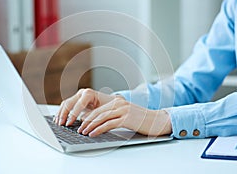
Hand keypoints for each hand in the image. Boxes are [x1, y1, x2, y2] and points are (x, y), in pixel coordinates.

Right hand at [54, 88, 116, 125]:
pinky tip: (58, 119)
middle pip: (69, 103)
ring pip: (65, 104)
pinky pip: (65, 105)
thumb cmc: (108, 107)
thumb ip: (92, 116)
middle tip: (61, 124)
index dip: (73, 114)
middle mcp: (82, 93)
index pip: (78, 104)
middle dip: (64, 114)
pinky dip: (61, 113)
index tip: (69, 123)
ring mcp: (78, 96)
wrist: (111, 102)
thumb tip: (82, 121)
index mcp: (89, 94)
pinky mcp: (76, 100)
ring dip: (60, 114)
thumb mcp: (103, 111)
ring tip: (58, 123)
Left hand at [55, 88, 171, 136]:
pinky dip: (98, 129)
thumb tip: (100, 123)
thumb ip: (114, 116)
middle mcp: (119, 104)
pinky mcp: (126, 118)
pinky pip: (108, 124)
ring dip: (90, 126)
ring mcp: (123, 110)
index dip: (88, 116)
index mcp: (117, 102)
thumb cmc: (141, 120)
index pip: (98, 109)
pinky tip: (92, 134)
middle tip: (78, 129)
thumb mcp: (126, 115)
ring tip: (83, 132)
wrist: (157, 121)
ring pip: (101, 118)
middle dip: (86, 121)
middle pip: (97, 112)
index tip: (80, 123)